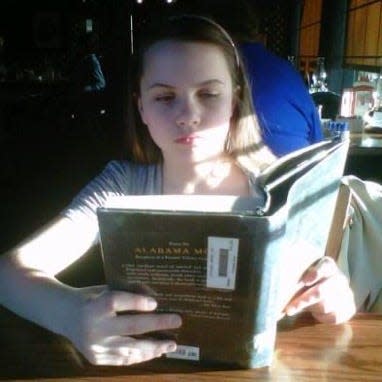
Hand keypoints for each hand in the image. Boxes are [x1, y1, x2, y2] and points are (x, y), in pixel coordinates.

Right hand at [66, 286, 181, 365]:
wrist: (64, 315)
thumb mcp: (106, 289)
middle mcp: (95, 327)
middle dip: (157, 324)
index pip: (119, 301)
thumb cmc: (91, 297)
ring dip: (154, 347)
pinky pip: (123, 359)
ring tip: (171, 344)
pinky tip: (155, 352)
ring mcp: (95, 347)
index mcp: (96, 305)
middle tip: (177, 321)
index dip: (139, 302)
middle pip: (131, 326)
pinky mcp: (96, 359)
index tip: (157, 303)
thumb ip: (127, 293)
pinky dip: (141, 356)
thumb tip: (155, 300)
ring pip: (130, 348)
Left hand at [284, 257, 355, 323]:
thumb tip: (278, 290)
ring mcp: (347, 292)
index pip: (325, 266)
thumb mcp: (303, 277)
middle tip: (289, 309)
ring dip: (309, 309)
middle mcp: (339, 278)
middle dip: (304, 300)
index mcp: (328, 265)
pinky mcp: (349, 307)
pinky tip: (315, 313)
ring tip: (297, 309)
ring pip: (326, 305)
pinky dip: (320, 317)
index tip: (304, 282)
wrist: (332, 292)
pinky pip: (333, 316)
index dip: (316, 273)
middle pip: (322, 291)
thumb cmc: (310, 282)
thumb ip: (296, 280)